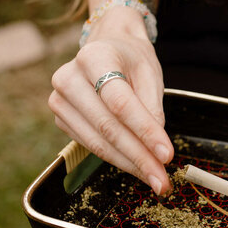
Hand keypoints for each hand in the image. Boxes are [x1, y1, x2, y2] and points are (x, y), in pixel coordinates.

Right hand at [48, 11, 174, 194]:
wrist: (106, 48)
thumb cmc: (130, 59)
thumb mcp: (149, 73)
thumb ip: (152, 107)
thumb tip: (155, 147)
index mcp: (93, 57)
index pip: (120, 103)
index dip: (144, 131)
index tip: (167, 155)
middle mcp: (68, 78)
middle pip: (107, 127)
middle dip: (139, 157)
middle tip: (163, 179)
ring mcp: (60, 100)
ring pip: (98, 142)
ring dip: (129, 164)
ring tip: (155, 178)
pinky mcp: (61, 119)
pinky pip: (91, 146)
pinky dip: (117, 160)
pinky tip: (137, 168)